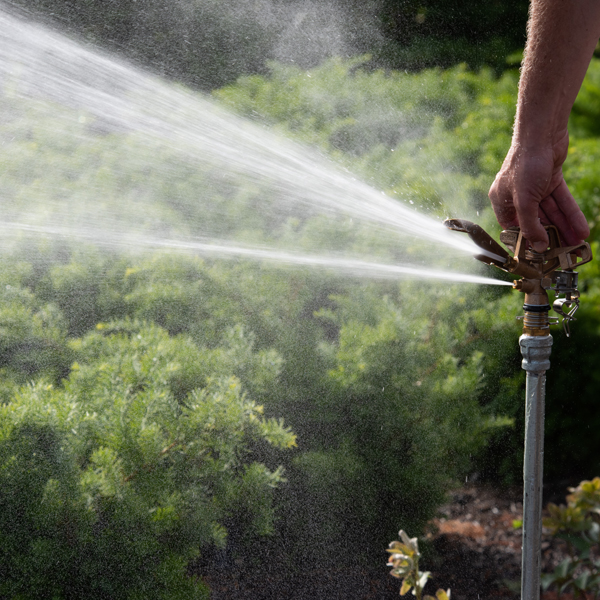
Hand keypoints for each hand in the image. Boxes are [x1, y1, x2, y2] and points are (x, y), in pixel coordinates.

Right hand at [488, 130, 588, 251]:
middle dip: (552, 236)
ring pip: (552, 213)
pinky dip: (571, 214)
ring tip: (577, 243)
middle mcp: (517, 196)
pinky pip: (562, 202)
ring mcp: (535, 189)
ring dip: (565, 227)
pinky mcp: (551, 180)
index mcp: (502, 201)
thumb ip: (530, 225)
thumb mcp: (525, 200)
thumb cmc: (524, 163)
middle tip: (564, 251)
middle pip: (536, 221)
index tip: (539, 255)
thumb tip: (538, 246)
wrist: (542, 134)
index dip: (526, 241)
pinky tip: (580, 228)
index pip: (513, 228)